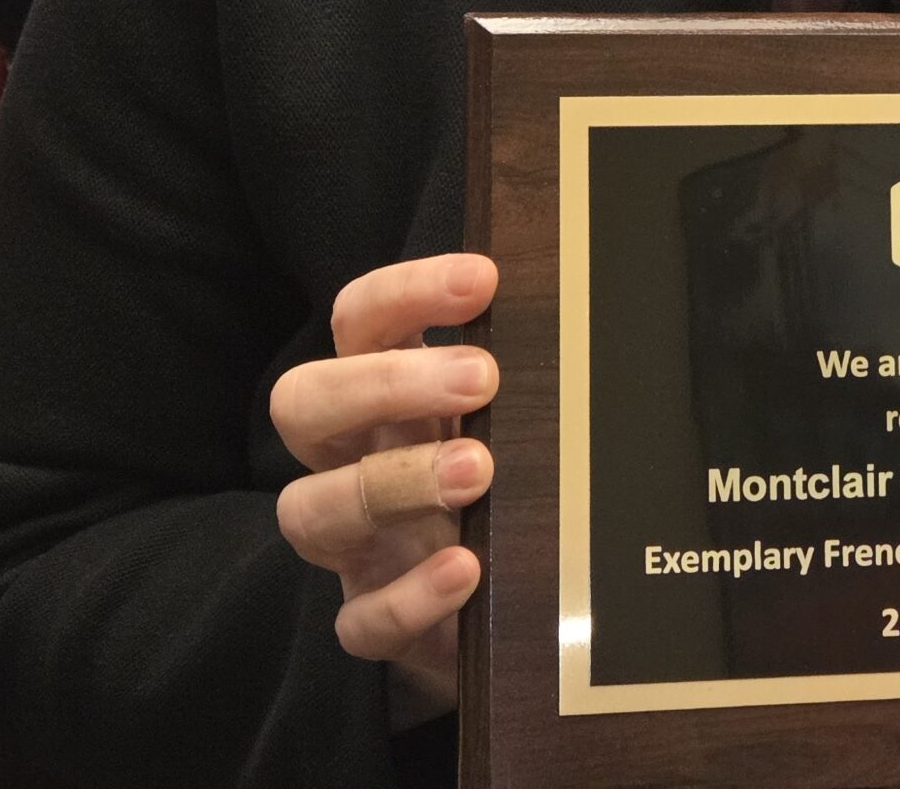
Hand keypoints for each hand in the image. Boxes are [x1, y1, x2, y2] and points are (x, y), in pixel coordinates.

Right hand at [272, 253, 499, 725]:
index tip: (482, 279)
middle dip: (384, 382)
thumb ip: (531, 373)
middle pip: (304, 402)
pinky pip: (361, 619)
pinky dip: (409, 597)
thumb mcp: (518, 420)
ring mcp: (355, 546)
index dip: (405, 292)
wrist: (517, 609)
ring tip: (479, 470)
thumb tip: (595, 310)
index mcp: (388, 396)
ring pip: (310, 510)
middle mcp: (354, 460)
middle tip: (482, 378)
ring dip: (394, 483)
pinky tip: (466, 570)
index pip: (362, 321)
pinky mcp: (373, 620)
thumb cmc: (513, 486)